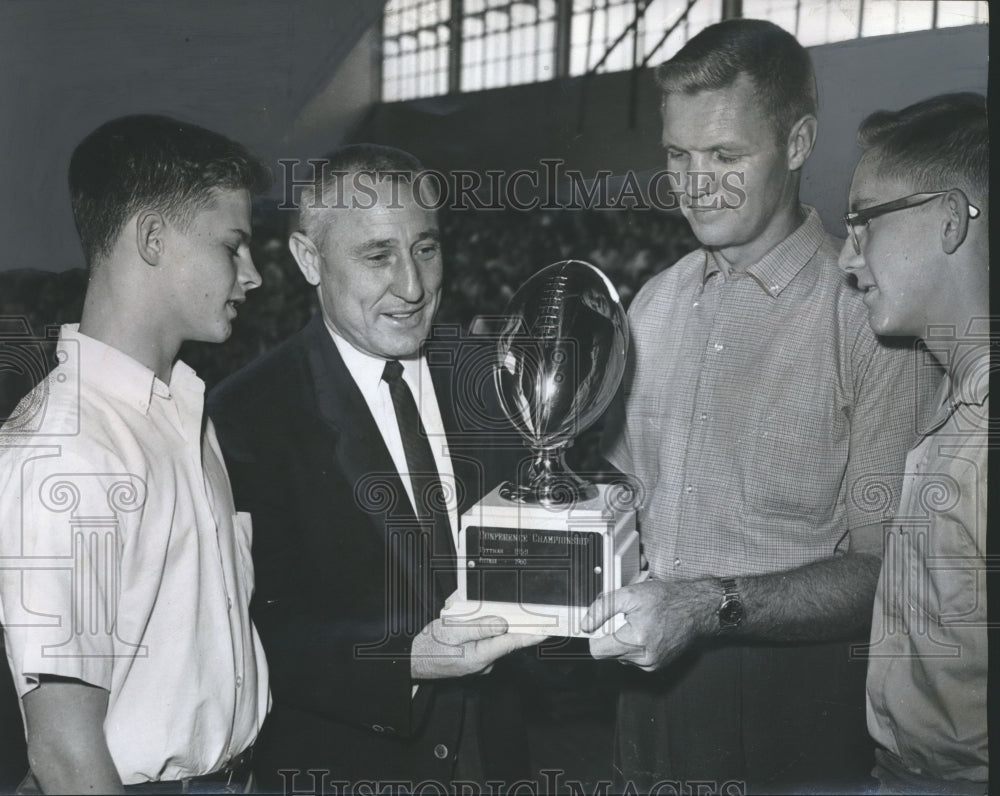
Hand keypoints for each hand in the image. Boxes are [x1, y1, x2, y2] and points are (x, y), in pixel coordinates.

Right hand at [410, 615, 540, 679]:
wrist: (411, 662)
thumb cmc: (428, 648)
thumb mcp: (450, 632)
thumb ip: (478, 627)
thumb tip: (503, 623)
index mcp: (480, 656)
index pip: (512, 643)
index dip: (532, 635)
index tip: (549, 630)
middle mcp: (484, 661)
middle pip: (501, 635)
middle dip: (491, 617)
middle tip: (470, 611)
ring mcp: (479, 661)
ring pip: (488, 635)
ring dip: (476, 622)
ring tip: (452, 617)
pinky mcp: (474, 658)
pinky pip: (480, 639)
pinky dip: (471, 628)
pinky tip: (454, 622)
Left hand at [581, 577, 717, 670]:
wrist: (696, 608)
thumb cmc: (668, 600)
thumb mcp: (630, 594)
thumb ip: (602, 608)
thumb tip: (586, 624)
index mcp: (636, 641)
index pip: (597, 650)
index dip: (595, 634)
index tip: (600, 624)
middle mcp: (644, 658)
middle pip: (609, 652)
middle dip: (612, 634)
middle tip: (625, 618)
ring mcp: (652, 663)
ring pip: (621, 656)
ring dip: (623, 640)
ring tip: (637, 622)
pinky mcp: (657, 665)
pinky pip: (634, 658)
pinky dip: (634, 645)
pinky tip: (645, 630)